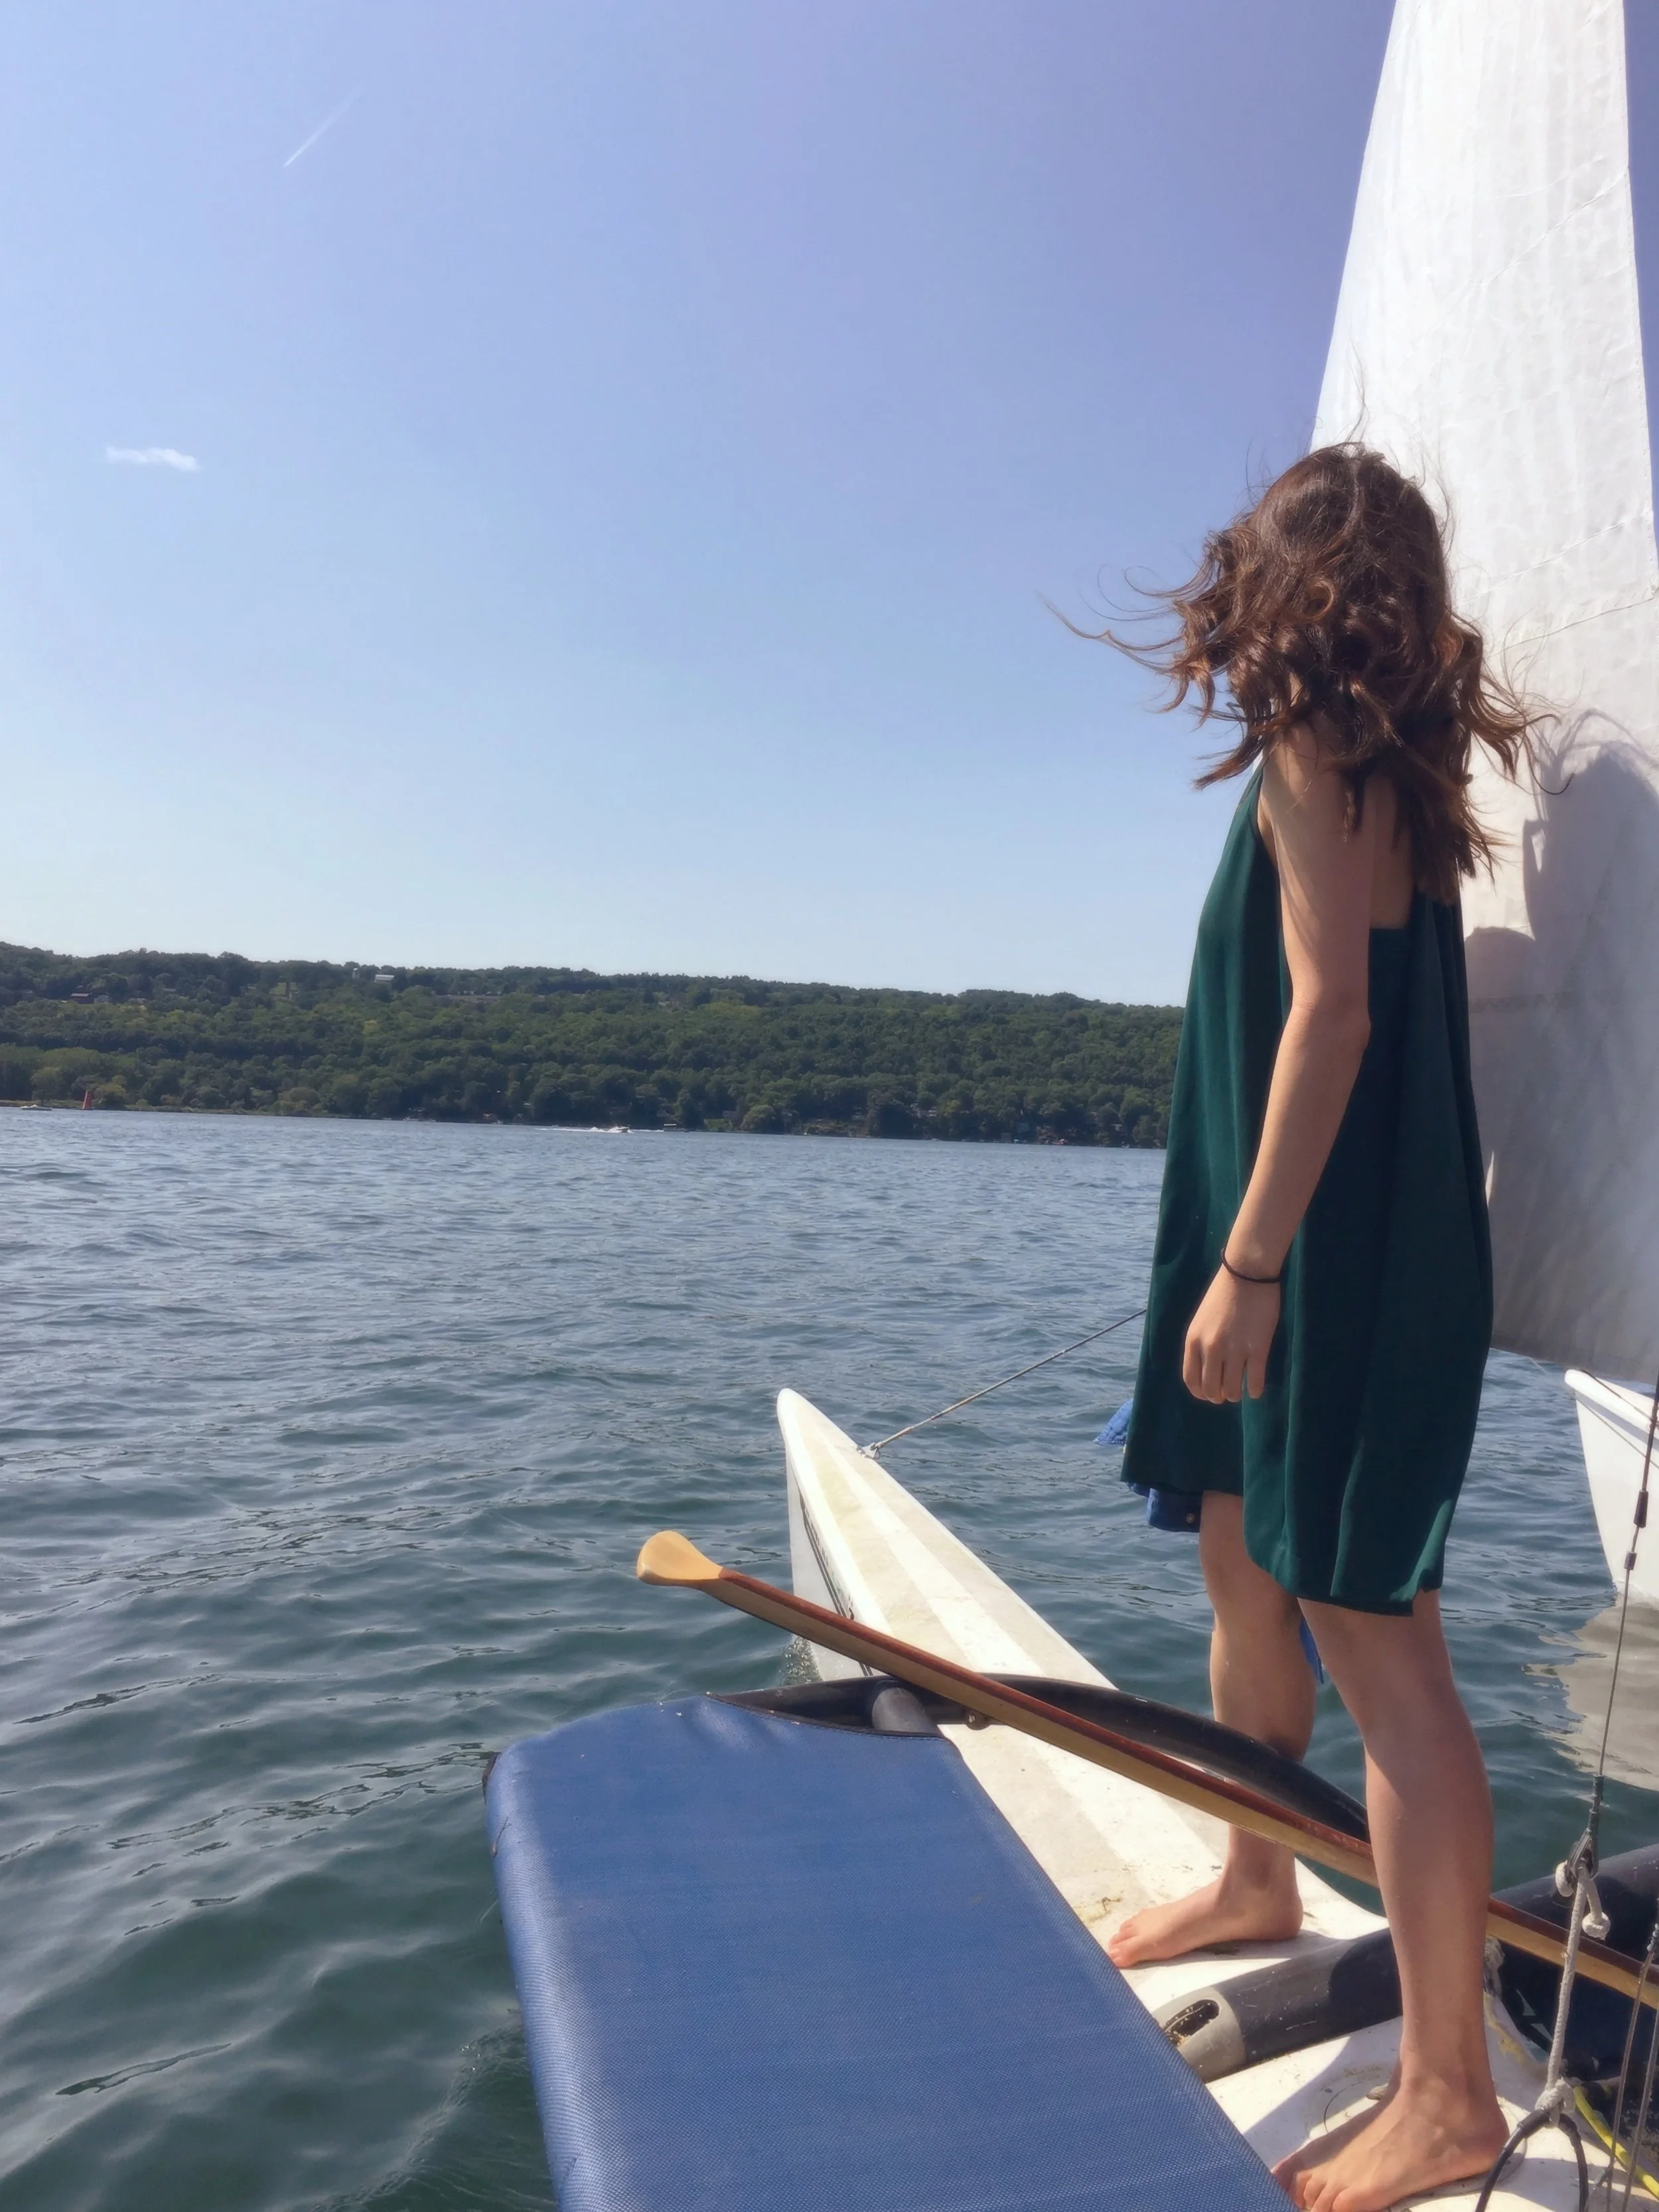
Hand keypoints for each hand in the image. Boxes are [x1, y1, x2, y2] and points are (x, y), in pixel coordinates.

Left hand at [1182, 1265, 1279, 1402]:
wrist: (1247, 1274)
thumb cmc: (1223, 1294)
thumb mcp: (1201, 1320)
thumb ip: (1200, 1344)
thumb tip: (1205, 1369)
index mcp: (1193, 1340)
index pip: (1191, 1379)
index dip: (1200, 1392)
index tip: (1208, 1394)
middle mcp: (1211, 1348)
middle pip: (1211, 1389)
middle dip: (1218, 1396)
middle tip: (1226, 1394)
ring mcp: (1234, 1350)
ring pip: (1232, 1390)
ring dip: (1236, 1395)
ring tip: (1240, 1392)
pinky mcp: (1258, 1348)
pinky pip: (1254, 1381)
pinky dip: (1255, 1390)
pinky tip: (1255, 1389)